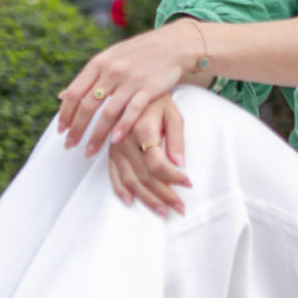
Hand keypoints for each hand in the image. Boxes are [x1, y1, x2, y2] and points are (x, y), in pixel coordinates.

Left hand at [57, 21, 196, 153]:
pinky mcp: (149, 88)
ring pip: (108, 113)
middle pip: (87, 105)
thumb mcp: (109, 58)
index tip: (61, 131)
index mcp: (98, 63)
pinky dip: (122, 127)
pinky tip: (114, 141)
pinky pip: (132, 111)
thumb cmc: (137, 53)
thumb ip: (87, 78)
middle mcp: (112, 71)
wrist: (172, 44)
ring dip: (96, 135)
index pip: (74, 92)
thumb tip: (61, 96)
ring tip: (90, 151)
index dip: (65, 114)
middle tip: (70, 146)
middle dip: (76, 129)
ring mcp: (130, 80)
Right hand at [107, 95, 189, 215]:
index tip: (189, 184)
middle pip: (145, 176)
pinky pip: (112, 174)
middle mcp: (125, 140)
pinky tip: (131, 202)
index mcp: (142, 128)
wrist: (133, 86)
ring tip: (164, 211)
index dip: (173, 177)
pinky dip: (121, 190)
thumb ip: (177, 139)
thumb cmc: (158, 100)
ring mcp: (115, 147)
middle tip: (180, 208)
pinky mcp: (109, 150)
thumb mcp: (173, 113)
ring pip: (130, 180)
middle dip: (164, 195)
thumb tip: (180, 164)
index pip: (157, 163)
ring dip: (147, 199)